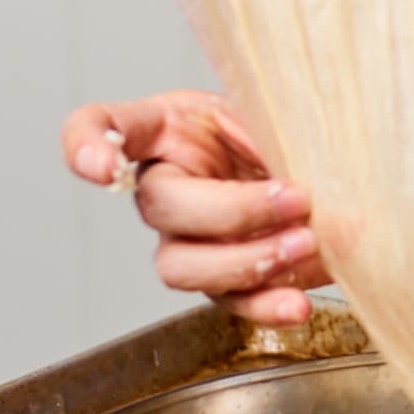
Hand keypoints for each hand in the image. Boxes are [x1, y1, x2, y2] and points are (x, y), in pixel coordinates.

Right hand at [61, 90, 325, 325]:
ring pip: (181, 266)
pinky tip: (295, 303)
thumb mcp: (285, 108)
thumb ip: (287, 128)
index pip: (107, 125)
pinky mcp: (219, 277)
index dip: (87, 144)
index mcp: (168, 127)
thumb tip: (317, 173)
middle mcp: (165, 184)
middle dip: (232, 210)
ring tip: (305, 244)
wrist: (326, 167)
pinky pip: (228, 300)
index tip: (102, 164)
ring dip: (245, 262)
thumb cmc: (291, 126)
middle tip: (296, 199)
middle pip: (160, 207)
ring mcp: (186, 236)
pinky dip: (264, 305)